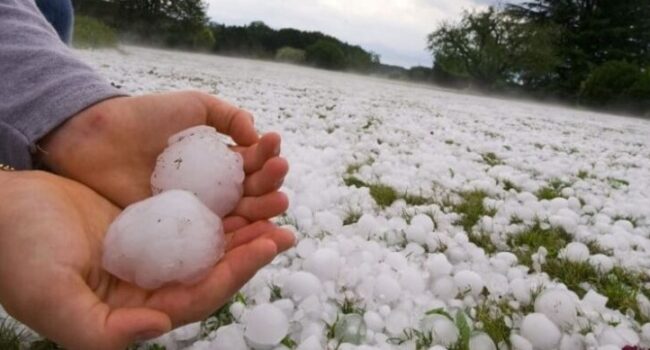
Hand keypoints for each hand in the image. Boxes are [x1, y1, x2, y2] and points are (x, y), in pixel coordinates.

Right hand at [0, 171, 294, 349]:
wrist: (3, 209)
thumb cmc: (17, 254)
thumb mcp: (51, 296)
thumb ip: (101, 328)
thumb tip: (161, 326)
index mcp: (138, 306)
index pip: (201, 294)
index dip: (237, 272)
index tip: (269, 243)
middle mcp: (154, 281)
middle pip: (216, 266)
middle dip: (254, 245)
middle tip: (286, 220)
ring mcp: (155, 248)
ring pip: (212, 237)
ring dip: (245, 217)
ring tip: (276, 191)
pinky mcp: (152, 219)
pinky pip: (195, 210)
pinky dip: (221, 196)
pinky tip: (241, 177)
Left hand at [40, 91, 288, 227]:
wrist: (98, 138)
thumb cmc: (145, 117)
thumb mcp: (193, 105)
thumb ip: (228, 116)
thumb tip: (256, 134)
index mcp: (219, 159)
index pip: (252, 162)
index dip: (266, 154)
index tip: (273, 144)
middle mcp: (213, 187)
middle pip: (252, 190)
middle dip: (270, 181)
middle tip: (278, 173)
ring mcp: (197, 209)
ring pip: (239, 213)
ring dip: (263, 208)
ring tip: (279, 200)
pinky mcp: (179, 228)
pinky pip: (212, 234)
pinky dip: (236, 233)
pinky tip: (252, 227)